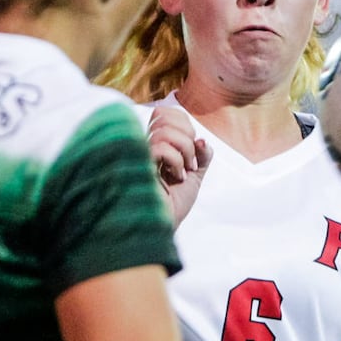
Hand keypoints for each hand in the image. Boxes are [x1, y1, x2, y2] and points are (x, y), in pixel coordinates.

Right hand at [147, 106, 211, 225]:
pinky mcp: (138, 166)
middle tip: (190, 161)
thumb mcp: (195, 174)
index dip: (183, 123)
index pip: (163, 113)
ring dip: (184, 150)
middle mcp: (142, 145)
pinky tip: (176, 178)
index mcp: (153, 144)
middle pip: (162, 115)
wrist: (162, 227)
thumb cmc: (172, 204)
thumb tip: (202, 140)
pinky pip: (160, 147)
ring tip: (184, 172)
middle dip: (186, 134)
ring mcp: (138, 155)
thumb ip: (202, 155)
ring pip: (163, 130)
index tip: (192, 149)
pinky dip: (177, 161)